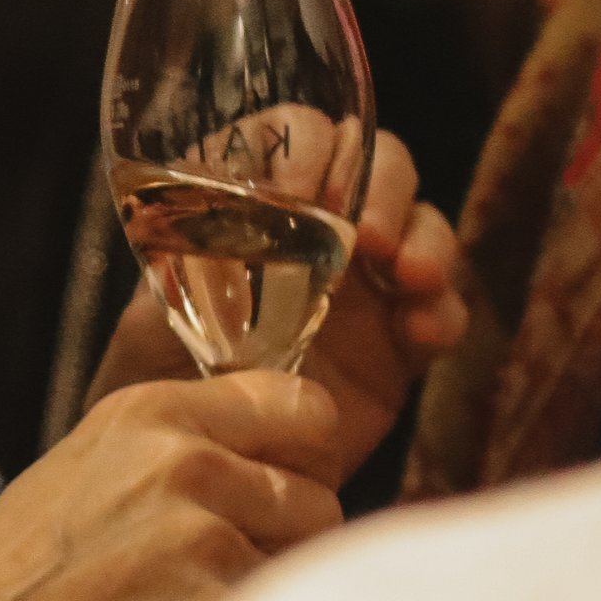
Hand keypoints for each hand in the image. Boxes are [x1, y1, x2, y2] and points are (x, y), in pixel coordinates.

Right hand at [0, 367, 343, 600]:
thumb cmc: (6, 599)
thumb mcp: (83, 481)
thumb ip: (180, 459)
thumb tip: (290, 471)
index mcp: (148, 416)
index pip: (305, 408)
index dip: (299, 461)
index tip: (275, 494)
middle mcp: (184, 466)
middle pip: (318, 503)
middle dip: (280, 551)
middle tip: (197, 595)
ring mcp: (202, 546)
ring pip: (306, 582)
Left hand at [90, 123, 464, 485]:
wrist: (198, 466)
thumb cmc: (160, 381)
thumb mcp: (155, 313)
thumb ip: (195, 261)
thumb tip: (247, 212)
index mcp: (253, 199)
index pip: (295, 133)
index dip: (308, 150)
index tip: (300, 195)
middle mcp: (316, 226)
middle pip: (377, 162)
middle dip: (383, 188)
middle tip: (367, 238)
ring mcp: (367, 281)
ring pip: (423, 223)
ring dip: (426, 239)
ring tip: (410, 278)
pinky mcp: (402, 340)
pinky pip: (445, 306)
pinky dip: (444, 309)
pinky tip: (423, 334)